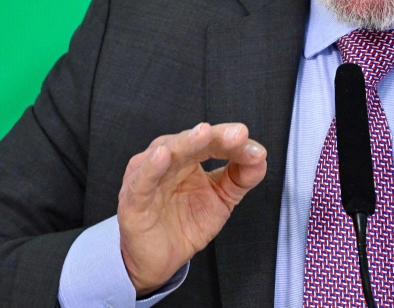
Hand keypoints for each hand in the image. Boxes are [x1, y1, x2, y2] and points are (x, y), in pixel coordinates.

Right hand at [117, 122, 266, 295]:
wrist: (159, 261)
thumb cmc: (185, 223)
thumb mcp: (221, 199)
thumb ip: (240, 178)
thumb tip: (260, 158)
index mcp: (189, 157)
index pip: (213, 141)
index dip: (234, 143)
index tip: (256, 152)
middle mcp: (168, 161)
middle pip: (192, 141)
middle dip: (216, 136)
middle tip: (238, 135)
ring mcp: (148, 178)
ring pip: (166, 153)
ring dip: (186, 142)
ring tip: (203, 133)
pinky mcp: (133, 201)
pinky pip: (141, 182)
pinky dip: (151, 168)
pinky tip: (162, 156)